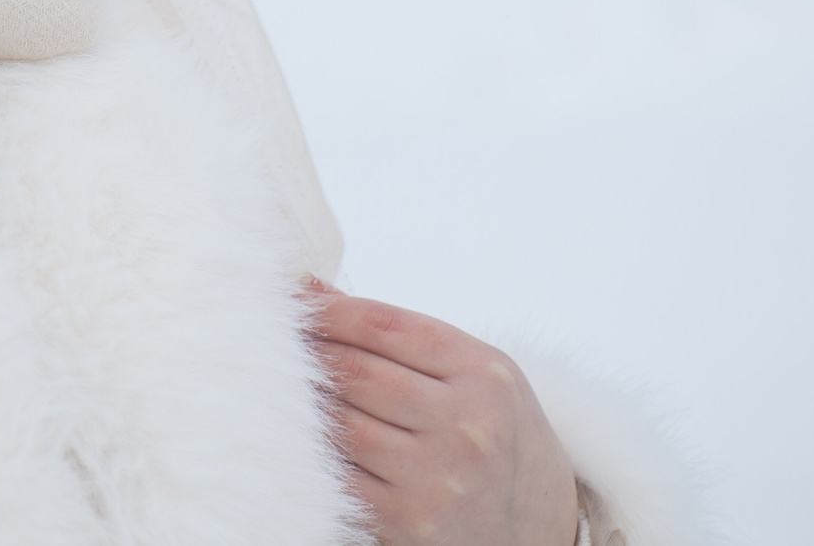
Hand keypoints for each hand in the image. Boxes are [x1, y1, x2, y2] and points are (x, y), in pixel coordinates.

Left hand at [306, 282, 579, 545]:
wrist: (541, 528)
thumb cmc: (497, 435)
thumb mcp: (475, 374)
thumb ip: (401, 334)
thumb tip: (314, 290)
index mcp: (484, 374)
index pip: (383, 325)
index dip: (327, 310)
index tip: (294, 302)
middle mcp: (466, 425)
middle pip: (356, 371)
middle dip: (307, 351)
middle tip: (272, 338)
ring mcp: (438, 478)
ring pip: (341, 422)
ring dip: (302, 401)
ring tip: (279, 383)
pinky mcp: (408, 521)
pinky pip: (340, 474)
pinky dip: (315, 450)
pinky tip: (302, 434)